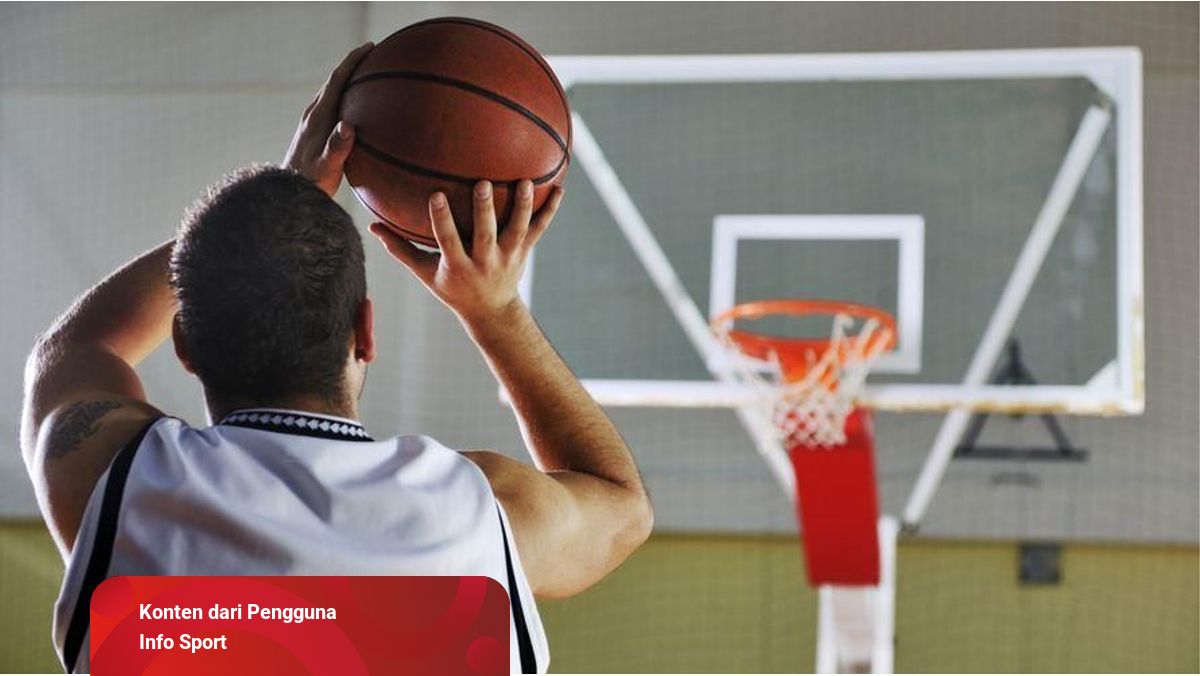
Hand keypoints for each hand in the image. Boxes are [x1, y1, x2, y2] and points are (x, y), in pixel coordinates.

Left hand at [282, 42, 372, 195]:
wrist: (288, 193)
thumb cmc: (311, 183)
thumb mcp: (327, 167)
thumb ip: (337, 147)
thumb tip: (348, 127)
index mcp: (318, 117)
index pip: (336, 80)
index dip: (352, 61)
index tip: (370, 47)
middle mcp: (313, 114)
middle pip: (334, 80)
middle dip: (353, 64)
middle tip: (374, 54)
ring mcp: (312, 122)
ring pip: (332, 92)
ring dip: (348, 79)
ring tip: (367, 74)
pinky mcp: (313, 132)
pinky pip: (332, 105)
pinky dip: (346, 96)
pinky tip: (357, 106)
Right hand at [370, 180, 565, 324]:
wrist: (490, 311)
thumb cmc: (452, 287)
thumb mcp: (425, 273)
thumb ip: (400, 249)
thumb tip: (371, 225)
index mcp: (458, 266)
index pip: (448, 241)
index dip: (441, 220)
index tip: (435, 194)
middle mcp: (485, 261)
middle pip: (486, 234)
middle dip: (484, 210)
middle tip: (483, 183)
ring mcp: (508, 256)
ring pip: (517, 229)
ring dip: (521, 206)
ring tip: (525, 181)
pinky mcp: (524, 251)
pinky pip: (539, 229)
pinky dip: (550, 210)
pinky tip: (560, 188)